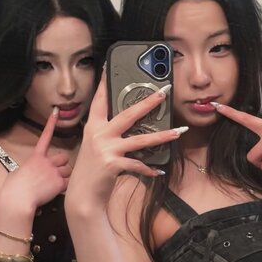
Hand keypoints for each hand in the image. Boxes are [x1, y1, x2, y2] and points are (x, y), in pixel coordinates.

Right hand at [0, 108, 71, 211]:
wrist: (18, 199)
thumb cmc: (13, 188)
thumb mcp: (19, 172)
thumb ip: (30, 168)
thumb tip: (32, 172)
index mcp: (35, 157)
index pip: (45, 136)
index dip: (51, 124)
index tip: (56, 112)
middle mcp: (47, 161)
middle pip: (64, 158)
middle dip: (62, 165)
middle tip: (55, 175)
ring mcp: (54, 171)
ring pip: (68, 171)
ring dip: (65, 177)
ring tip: (53, 186)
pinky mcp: (59, 183)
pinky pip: (69, 183)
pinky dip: (65, 187)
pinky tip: (56, 192)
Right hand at [66, 76, 183, 212]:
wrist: (83, 195)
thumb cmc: (92, 170)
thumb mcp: (95, 147)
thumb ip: (108, 134)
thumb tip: (129, 122)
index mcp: (93, 127)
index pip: (99, 100)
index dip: (104, 82)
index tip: (109, 65)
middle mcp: (99, 135)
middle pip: (128, 114)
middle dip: (148, 103)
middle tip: (163, 93)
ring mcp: (106, 149)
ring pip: (140, 139)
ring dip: (162, 136)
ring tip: (178, 132)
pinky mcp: (113, 164)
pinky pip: (138, 164)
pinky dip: (149, 168)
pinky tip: (159, 170)